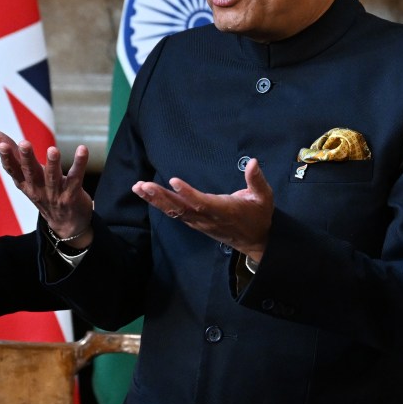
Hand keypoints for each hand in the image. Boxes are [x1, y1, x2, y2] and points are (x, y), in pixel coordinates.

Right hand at [0, 131, 93, 244]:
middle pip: (31, 173)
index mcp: (24, 183)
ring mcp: (55, 193)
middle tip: (24, 143)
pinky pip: (76, 178)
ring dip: (52, 163)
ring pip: (53, 177)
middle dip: (27, 158)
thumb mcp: (26, 176)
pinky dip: (79, 163)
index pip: (13, 170)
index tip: (2, 145)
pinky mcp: (72, 195)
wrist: (66, 224)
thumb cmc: (43, 191)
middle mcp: (37, 189)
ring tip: (53, 150)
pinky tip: (82, 149)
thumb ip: (13, 154)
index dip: (7, 158)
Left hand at [131, 158, 273, 260]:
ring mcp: (199, 222)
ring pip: (174, 212)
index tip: (173, 181)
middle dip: (161, 197)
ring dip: (155, 200)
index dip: (188, 193)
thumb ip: (257, 180)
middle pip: (181, 208)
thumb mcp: (264, 197)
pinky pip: (175, 214)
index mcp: (224, 211)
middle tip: (143, 185)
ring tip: (138, 187)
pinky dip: (159, 204)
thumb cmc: (259, 215)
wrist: (256, 241)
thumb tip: (252, 162)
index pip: (203, 203)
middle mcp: (208, 218)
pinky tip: (146, 194)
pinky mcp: (195, 223)